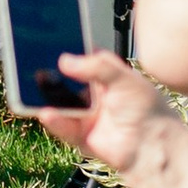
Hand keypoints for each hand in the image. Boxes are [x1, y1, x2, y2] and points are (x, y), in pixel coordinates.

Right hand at [34, 48, 172, 174]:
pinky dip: (54, 121)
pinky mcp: (81, 135)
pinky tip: (47, 113)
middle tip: (33, 65)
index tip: (49, 41)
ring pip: (60, 104)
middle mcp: (94, 94)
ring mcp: (86, 115)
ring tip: (34, 88)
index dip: (69, 51)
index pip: (83, 58)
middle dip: (50, 74)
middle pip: (65, 81)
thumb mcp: (125, 79)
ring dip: (47, 98)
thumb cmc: (148, 110)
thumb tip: (65, 60)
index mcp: (106, 76)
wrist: (153, 146)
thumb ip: (97, 67)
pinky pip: (63, 127)